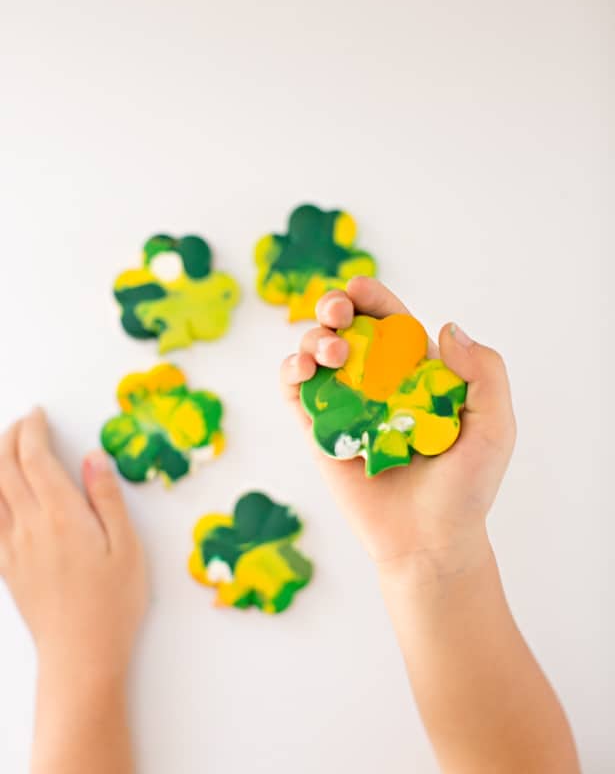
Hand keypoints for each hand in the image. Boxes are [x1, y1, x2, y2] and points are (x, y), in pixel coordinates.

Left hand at [0, 408, 147, 679]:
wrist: (81, 654)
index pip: (35, 459)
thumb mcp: (126, 546)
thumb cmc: (113, 602)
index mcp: (62, 516)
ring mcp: (12, 547)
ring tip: (5, 446)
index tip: (38, 414)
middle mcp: (29, 526)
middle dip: (9, 437)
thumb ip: (107, 498)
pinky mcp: (6, 566)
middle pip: (5, 468)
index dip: (33, 430)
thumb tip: (93, 457)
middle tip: (22, 422)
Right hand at [280, 277, 515, 575]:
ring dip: (313, 339)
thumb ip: (484, 373)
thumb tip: (447, 327)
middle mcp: (376, 385)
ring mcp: (345, 407)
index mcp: (415, 374)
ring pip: (316, 355)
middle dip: (334, 309)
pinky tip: (302, 371)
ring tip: (330, 353)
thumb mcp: (494, 426)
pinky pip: (296, 394)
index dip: (372, 299)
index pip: (389, 322)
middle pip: (346, 330)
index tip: (359, 289)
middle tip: (336, 313)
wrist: (430, 541)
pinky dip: (291, 373)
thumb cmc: (465, 488)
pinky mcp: (319, 434)